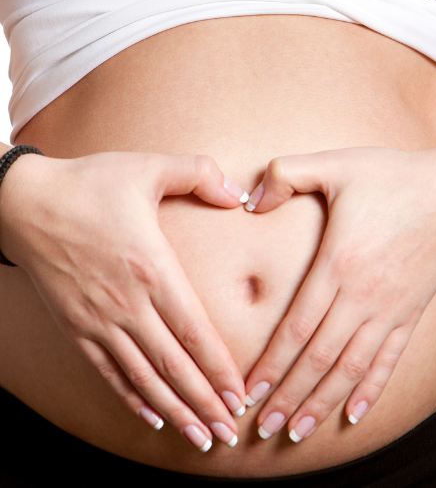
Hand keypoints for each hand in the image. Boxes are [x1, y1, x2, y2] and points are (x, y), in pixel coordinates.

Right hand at [0, 151, 248, 450]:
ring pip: (144, 379)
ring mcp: (98, 321)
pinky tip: (151, 417)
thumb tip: (239, 195)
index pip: (195, 333)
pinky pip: (107, 373)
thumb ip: (199, 174)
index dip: (221, 370)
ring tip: (199, 439)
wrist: (23, 202)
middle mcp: (128, 304)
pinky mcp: (76, 327)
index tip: (241, 397)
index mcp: (152, 269)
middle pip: (174, 368)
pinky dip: (131, 399)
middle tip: (230, 434)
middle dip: (206, 404)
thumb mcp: (148, 167)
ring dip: (175, 412)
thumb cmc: (90, 185)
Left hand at [243, 147, 435, 441]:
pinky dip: (370, 391)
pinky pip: (388, 362)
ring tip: (297, 431)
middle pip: (318, 360)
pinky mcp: (409, 315)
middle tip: (260, 428)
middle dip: (287, 396)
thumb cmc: (392, 177)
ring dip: (321, 403)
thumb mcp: (335, 164)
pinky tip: (353, 414)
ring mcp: (388, 310)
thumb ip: (286, 174)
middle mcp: (361, 297)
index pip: (295, 329)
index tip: (249, 392)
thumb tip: (249, 202)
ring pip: (350, 370)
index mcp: (337, 265)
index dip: (270, 365)